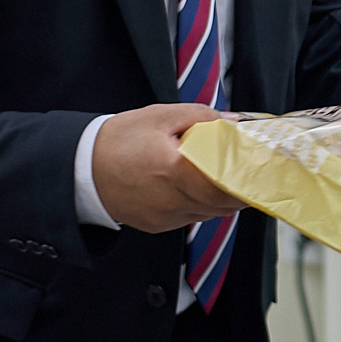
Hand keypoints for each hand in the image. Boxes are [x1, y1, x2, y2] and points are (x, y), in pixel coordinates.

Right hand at [92, 103, 242, 232]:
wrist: (80, 169)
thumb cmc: (117, 140)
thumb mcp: (160, 115)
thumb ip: (201, 117)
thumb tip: (234, 122)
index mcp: (175, 170)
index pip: (226, 183)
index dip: (248, 177)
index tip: (260, 167)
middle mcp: (172, 200)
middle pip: (223, 202)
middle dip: (240, 188)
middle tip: (249, 170)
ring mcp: (165, 217)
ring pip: (210, 212)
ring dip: (221, 197)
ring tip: (224, 175)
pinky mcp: (157, 225)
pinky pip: (191, 216)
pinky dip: (201, 203)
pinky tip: (197, 185)